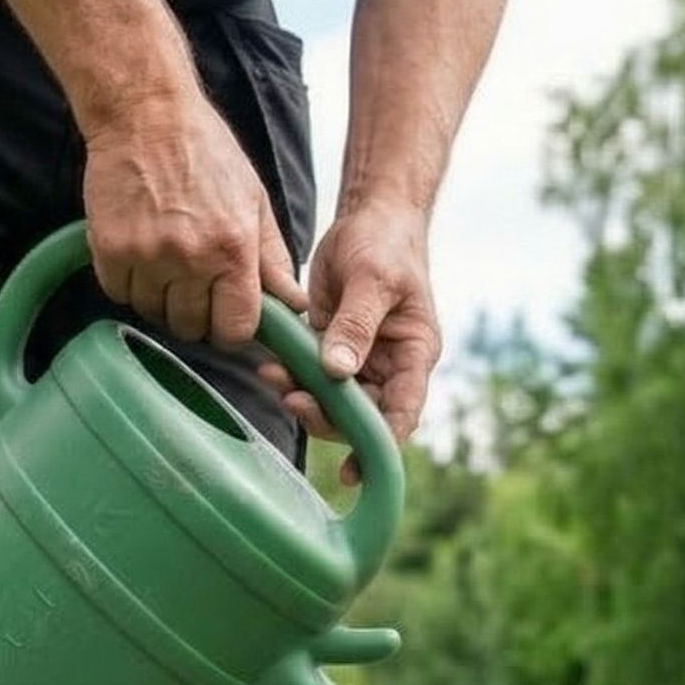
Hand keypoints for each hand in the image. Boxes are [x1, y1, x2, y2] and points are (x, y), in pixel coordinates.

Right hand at [83, 94, 304, 344]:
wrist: (145, 112)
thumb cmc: (206, 153)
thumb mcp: (254, 203)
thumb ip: (273, 260)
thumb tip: (295, 305)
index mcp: (234, 251)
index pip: (235, 330)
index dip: (231, 331)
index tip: (225, 318)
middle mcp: (191, 258)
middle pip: (191, 328)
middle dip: (195, 315)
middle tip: (193, 285)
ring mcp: (147, 255)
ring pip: (153, 313)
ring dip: (159, 299)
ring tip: (165, 263)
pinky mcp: (110, 247)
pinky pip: (119, 293)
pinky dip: (127, 283)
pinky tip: (139, 254)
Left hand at [258, 199, 440, 482]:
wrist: (371, 217)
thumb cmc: (384, 244)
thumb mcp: (373, 280)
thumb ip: (356, 326)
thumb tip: (338, 373)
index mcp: (414, 357)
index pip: (402, 414)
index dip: (379, 446)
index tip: (354, 467)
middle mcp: (390, 368)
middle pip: (363, 416)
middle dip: (328, 417)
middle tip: (293, 401)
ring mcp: (362, 361)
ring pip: (334, 401)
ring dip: (305, 398)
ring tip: (273, 378)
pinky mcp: (334, 349)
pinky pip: (312, 376)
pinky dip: (292, 377)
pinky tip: (270, 366)